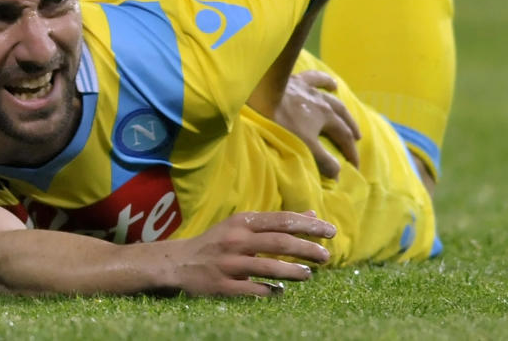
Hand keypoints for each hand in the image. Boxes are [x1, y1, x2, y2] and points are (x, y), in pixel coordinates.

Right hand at [163, 211, 334, 296]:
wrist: (177, 263)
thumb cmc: (217, 242)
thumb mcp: (242, 225)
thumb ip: (276, 222)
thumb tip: (313, 215)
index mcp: (242, 222)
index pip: (281, 220)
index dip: (308, 226)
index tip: (330, 232)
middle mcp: (235, 240)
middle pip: (278, 243)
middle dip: (306, 249)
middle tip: (326, 256)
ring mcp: (229, 264)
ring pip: (268, 267)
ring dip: (293, 272)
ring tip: (309, 274)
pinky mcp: (222, 286)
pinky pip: (253, 290)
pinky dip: (271, 292)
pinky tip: (282, 293)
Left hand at [272, 70, 361, 178]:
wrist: (262, 94)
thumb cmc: (281, 121)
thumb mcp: (304, 144)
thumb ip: (323, 159)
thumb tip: (339, 172)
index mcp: (326, 116)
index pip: (344, 136)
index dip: (351, 151)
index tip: (355, 165)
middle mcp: (322, 101)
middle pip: (342, 116)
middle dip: (350, 129)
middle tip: (357, 138)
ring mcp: (309, 89)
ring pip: (331, 97)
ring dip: (341, 106)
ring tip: (346, 112)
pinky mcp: (295, 81)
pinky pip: (314, 78)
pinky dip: (324, 80)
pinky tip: (330, 83)